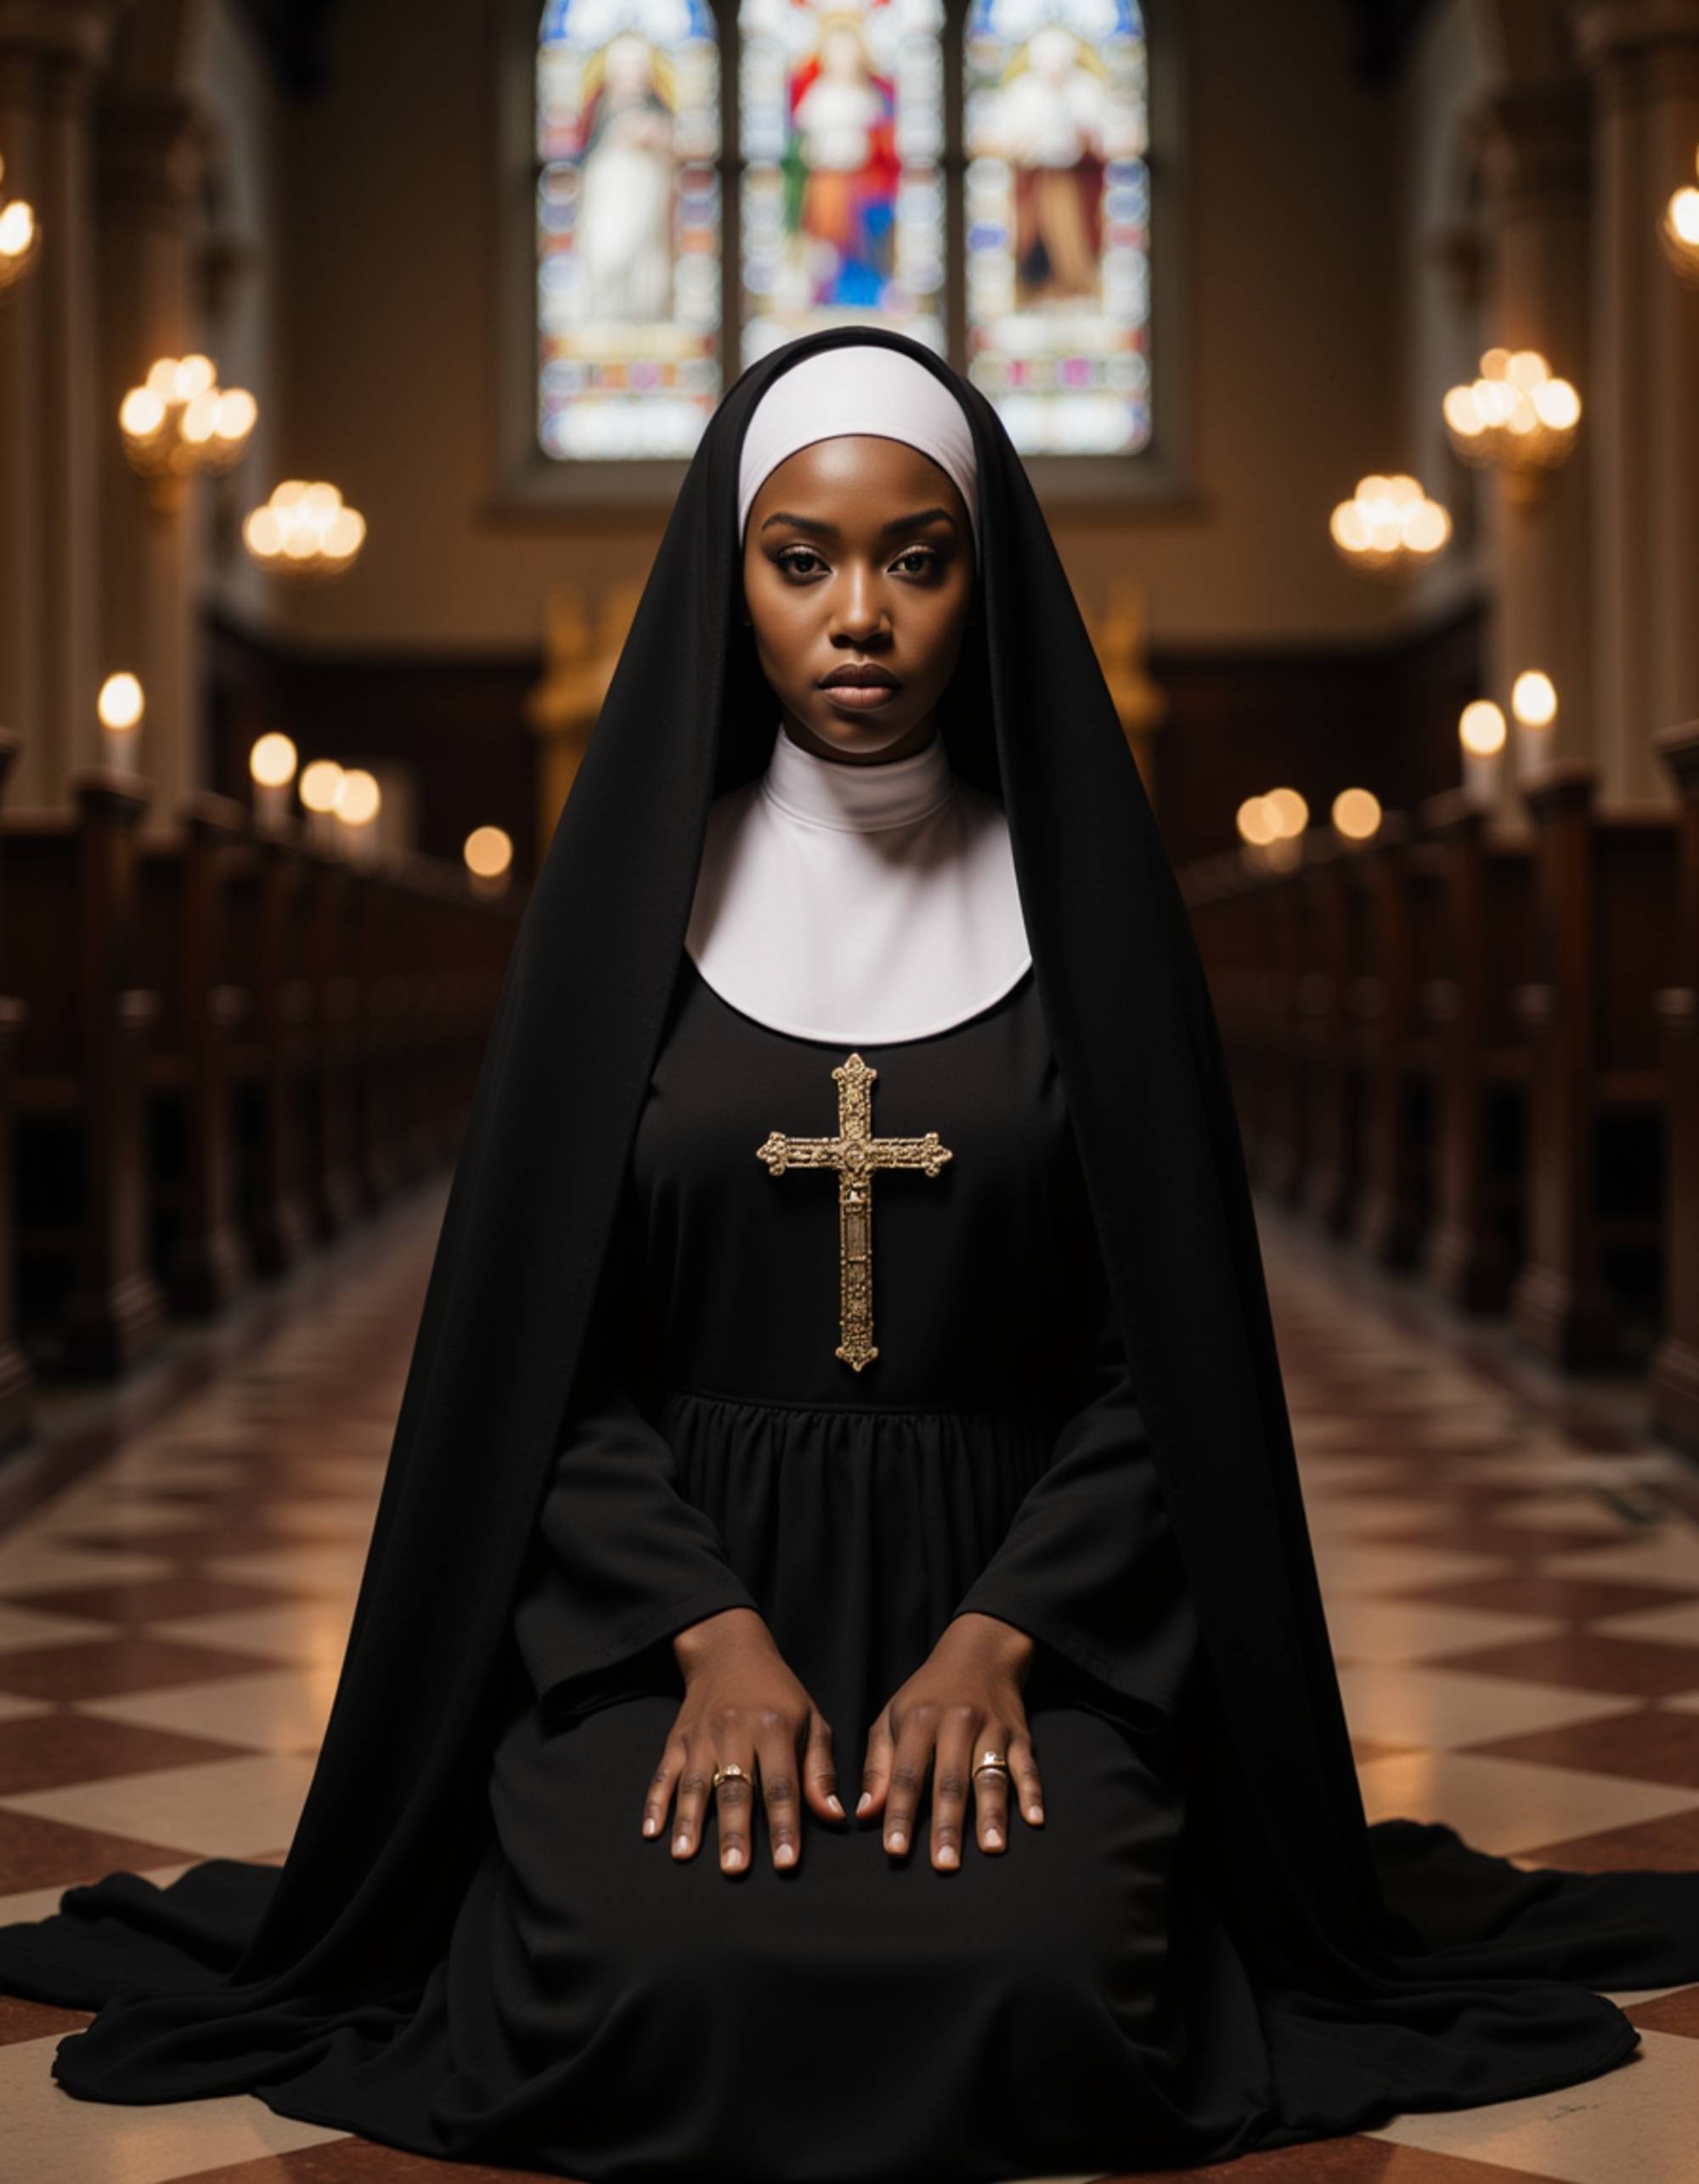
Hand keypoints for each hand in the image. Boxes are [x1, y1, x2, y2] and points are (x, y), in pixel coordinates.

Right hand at [643, 1606, 845, 1874]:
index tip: (786, 1862)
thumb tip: (833, 1816)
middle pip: (735, 1787)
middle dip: (734, 1830)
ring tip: (685, 1855)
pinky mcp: (677, 1738)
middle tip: (734, 1869)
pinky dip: (655, 1802)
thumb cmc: (779, 1693)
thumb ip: (820, 1770)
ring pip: (695, 1782)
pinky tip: (651, 1831)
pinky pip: (663, 1772)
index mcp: (774, 1728)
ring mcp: (701, 1735)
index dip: (784, 1825)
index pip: (781, 1785)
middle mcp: (735, 1731)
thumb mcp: (811, 1720)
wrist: (729, 1650)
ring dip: (689, 1820)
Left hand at [858, 1612, 1042, 1869]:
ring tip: (991, 1849)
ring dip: (992, 1814)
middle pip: (950, 1781)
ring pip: (991, 1776)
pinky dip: (1032, 1792)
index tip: (895, 1851)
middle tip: (944, 1865)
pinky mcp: (1020, 1735)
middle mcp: (957, 1723)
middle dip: (947, 1825)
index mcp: (919, 1720)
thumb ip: (878, 1766)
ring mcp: (992, 1729)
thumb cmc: (926, 1696)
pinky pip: (1027, 1766)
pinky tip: (1034, 1820)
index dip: (899, 1813)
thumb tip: (866, 1814)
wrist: (978, 1653)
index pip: (907, 1774)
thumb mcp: (891, 1718)